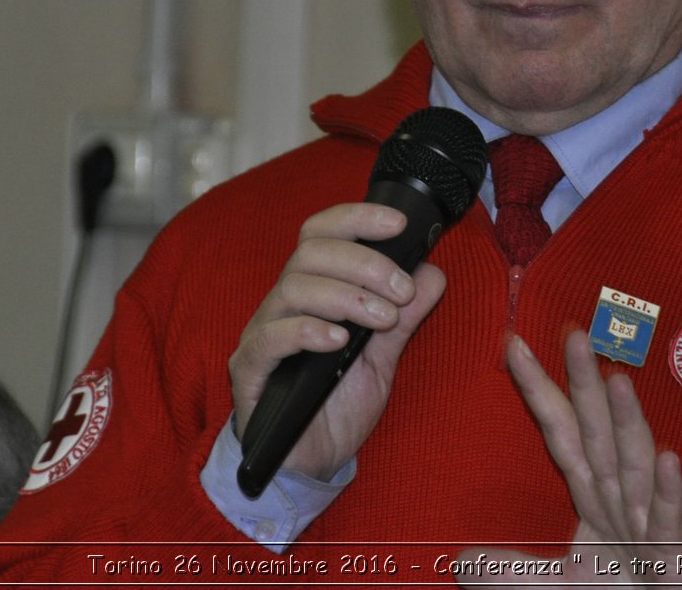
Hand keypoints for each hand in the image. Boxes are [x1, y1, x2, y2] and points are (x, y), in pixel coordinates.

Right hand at [227, 203, 445, 480]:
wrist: (310, 462)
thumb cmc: (338, 402)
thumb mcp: (383, 356)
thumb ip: (405, 316)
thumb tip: (433, 272)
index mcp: (313, 289)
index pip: (323, 232)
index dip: (357, 218)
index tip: (398, 224)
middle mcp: (282, 303)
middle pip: (311, 252)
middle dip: (364, 263)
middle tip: (401, 290)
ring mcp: (262, 334)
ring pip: (293, 288)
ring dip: (347, 296)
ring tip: (383, 319)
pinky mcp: (249, 371)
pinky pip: (270, 338)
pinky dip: (308, 331)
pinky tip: (339, 340)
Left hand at [455, 331, 681, 585]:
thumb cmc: (623, 586)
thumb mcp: (556, 583)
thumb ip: (511, 571)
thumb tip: (460, 561)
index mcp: (591, 490)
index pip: (560, 431)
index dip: (538, 390)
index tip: (513, 345)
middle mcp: (617, 494)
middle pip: (597, 431)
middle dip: (585, 383)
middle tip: (573, 332)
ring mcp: (647, 518)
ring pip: (634, 463)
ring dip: (627, 421)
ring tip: (618, 379)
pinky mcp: (673, 549)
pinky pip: (668, 516)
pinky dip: (667, 488)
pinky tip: (667, 458)